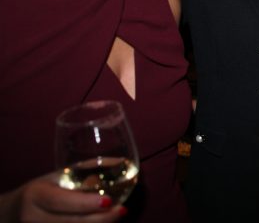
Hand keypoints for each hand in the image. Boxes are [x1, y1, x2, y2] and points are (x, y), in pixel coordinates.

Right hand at [0, 175, 125, 221]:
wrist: (15, 212)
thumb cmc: (44, 190)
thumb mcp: (57, 177)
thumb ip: (85, 171)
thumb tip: (121, 163)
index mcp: (36, 195)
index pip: (61, 201)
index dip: (85, 203)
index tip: (108, 201)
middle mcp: (33, 217)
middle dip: (100, 219)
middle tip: (121, 210)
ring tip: (116, 216)